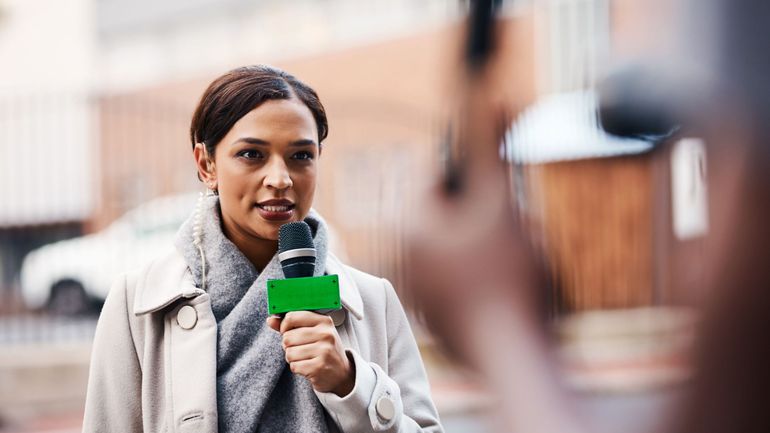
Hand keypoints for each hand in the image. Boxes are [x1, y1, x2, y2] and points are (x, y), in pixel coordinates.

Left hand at [267, 311, 355, 396]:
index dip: (284, 326)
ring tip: (305, 358)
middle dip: (288, 345)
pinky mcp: (319, 367)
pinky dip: (297, 368)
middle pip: (287, 337)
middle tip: (300, 348)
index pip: (292, 317)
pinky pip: (294, 366)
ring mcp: (324, 351)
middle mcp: (325, 334)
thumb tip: (270, 320)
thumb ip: (291, 325)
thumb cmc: (324, 349)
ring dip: (292, 358)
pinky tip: (308, 366)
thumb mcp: (313, 332)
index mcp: (324, 321)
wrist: (342, 373)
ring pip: (289, 353)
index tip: (287, 331)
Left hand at [405, 61, 544, 365]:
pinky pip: (453, 280)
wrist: (513, 354)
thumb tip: (493, 97)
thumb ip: (491, 147)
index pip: (436, 177)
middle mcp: (403, 256)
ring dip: (479, 245)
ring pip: (451, 247)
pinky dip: (474, 277)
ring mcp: (417, 289)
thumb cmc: (509, 276)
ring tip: (506, 264)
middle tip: (508, 236)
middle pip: (444, 213)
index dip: (472, 176)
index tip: (497, 191)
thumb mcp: (502, 201)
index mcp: (411, 224)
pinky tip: (498, 291)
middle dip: (478, 214)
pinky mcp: (433, 315)